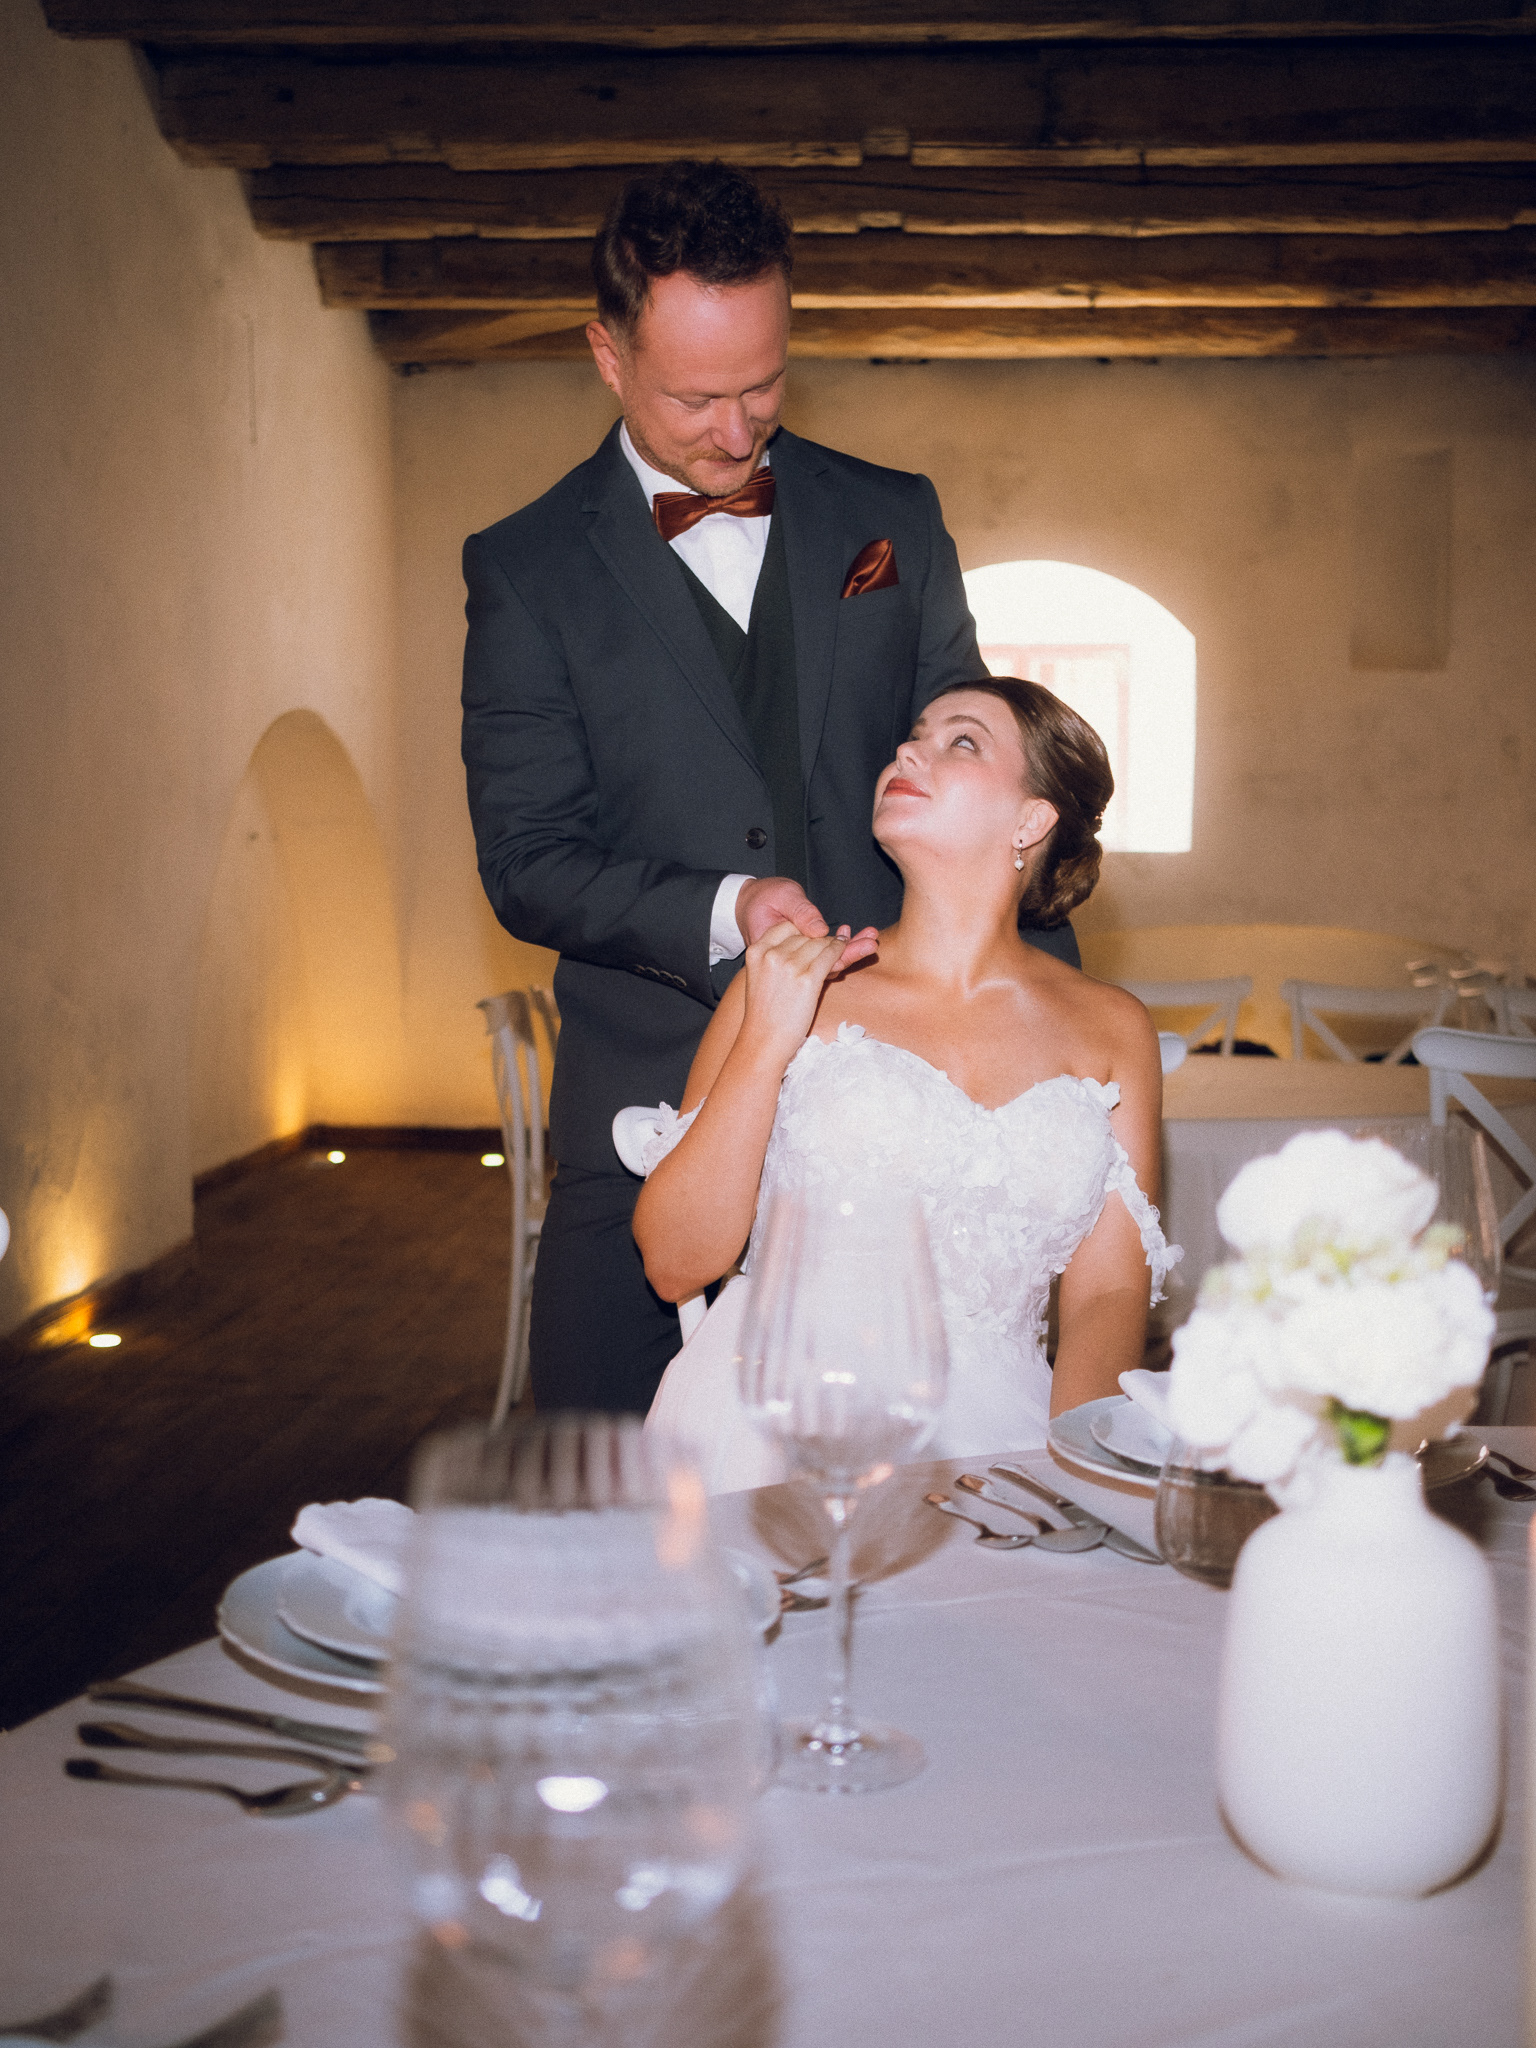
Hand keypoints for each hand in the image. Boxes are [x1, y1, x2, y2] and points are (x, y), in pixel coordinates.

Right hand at [736, 877, 878, 966]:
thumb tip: (820, 930)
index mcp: (774, 948)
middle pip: (821, 962)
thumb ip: (801, 912)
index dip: (834, 950)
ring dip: (850, 951)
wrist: (749, 903)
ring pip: (825, 962)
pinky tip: (858, 937)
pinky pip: (825, 958)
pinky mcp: (803, 956)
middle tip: (871, 943)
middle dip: (849, 952)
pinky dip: (843, 947)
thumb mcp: (782, 897)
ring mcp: (794, 961)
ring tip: (870, 939)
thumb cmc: (764, 896)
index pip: (808, 956)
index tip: (852, 940)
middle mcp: (785, 960)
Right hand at [739, 921, 862, 1065]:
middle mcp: (771, 954)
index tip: (812, 941)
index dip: (803, 933)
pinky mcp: (808, 978)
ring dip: (834, 945)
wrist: (764, 1040)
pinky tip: (845, 951)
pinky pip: (831, 956)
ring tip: (842, 947)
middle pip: (805, 935)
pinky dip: (841, 952)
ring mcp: (789, 965)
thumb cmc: (766, 1013)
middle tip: (833, 944)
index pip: (786, 927)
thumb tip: (808, 942)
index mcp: (756, 950)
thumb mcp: (762, 976)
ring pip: (820, 943)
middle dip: (820, 940)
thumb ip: (778, 957)